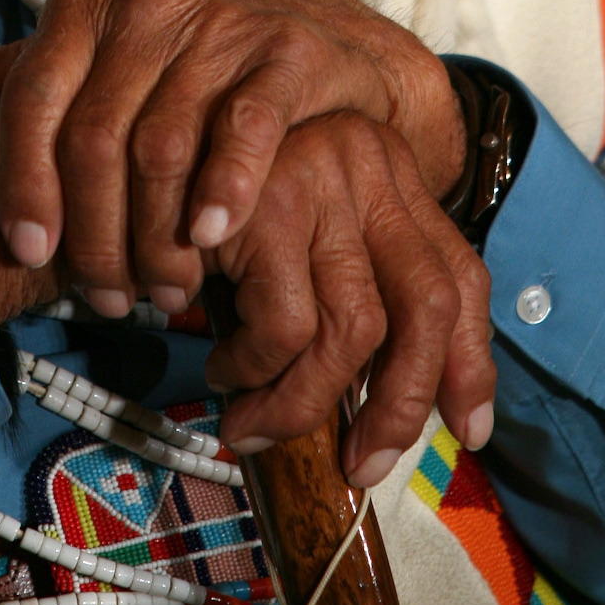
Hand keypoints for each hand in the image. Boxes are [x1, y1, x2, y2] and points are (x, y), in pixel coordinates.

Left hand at [0, 0, 465, 314]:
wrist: (311, 37)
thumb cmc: (177, 68)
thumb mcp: (83, 67)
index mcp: (85, 3)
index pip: (32, 98)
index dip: (24, 183)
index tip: (30, 255)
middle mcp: (146, 3)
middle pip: (96, 139)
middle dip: (97, 234)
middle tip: (109, 300)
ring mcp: (220, 24)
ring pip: (164, 148)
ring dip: (156, 238)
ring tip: (163, 292)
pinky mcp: (285, 54)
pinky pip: (243, 132)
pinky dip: (223, 192)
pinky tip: (213, 239)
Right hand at [206, 110, 494, 485]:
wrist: (133, 140)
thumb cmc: (212, 205)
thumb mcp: (298, 232)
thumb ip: (349, 287)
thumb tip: (393, 409)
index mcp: (388, 167)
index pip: (458, 274)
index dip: (471, 362)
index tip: (468, 430)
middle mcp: (368, 160)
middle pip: (428, 306)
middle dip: (402, 405)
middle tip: (362, 464)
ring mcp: (323, 174)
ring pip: (355, 332)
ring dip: (304, 404)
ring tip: (255, 421)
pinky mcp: (270, 201)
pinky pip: (287, 328)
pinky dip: (255, 372)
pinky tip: (223, 368)